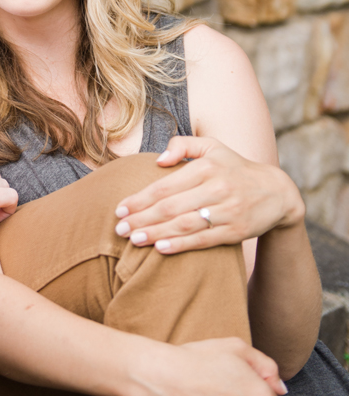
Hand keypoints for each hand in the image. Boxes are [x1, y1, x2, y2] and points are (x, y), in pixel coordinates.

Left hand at [113, 136, 303, 254]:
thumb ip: (182, 145)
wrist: (276, 192)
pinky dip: (181, 246)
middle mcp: (216, 188)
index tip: (119, 209)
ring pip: (184, 225)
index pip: (165, 186)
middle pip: (170, 207)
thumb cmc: (234, 167)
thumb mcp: (212, 147)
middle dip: (142, 219)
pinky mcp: (236, 231)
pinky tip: (161, 249)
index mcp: (206, 167)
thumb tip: (158, 160)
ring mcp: (227, 211)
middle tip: (119, 229)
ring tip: (133, 240)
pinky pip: (204, 240)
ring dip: (156, 234)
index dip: (139, 199)